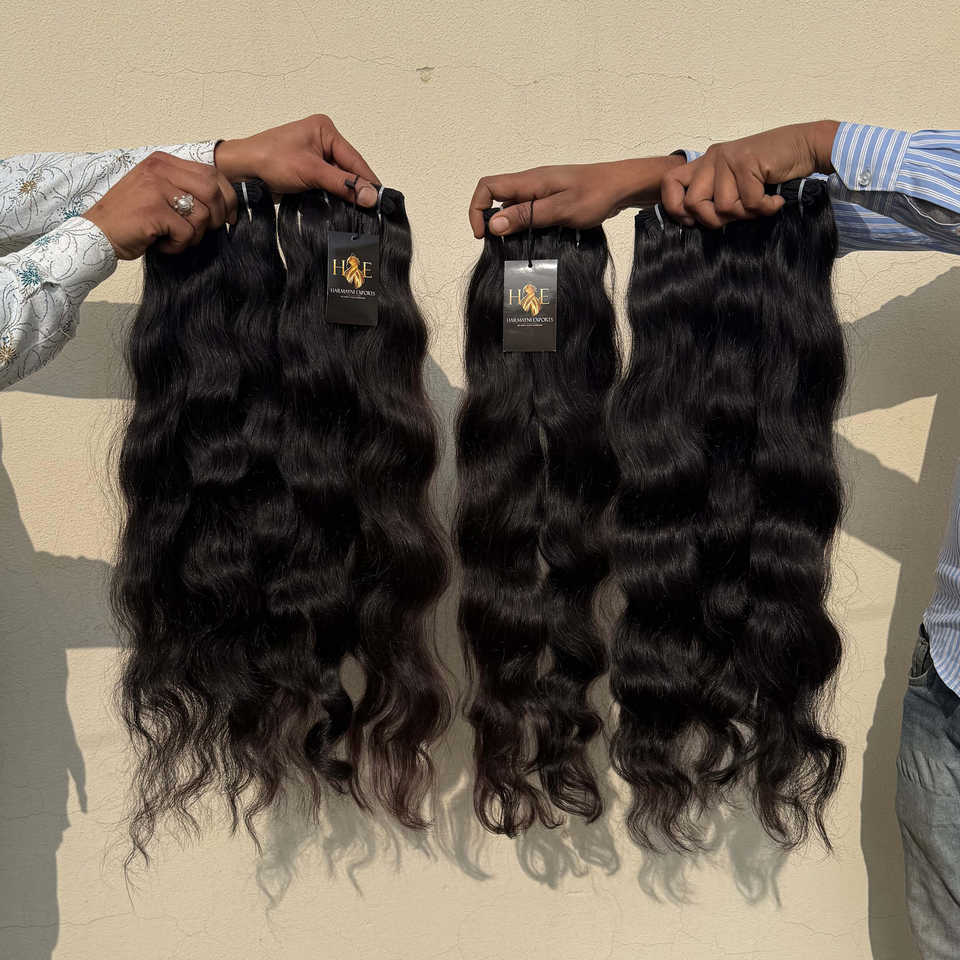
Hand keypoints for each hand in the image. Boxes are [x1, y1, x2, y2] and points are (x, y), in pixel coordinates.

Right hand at [82, 151, 237, 259]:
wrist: (97, 233)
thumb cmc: (131, 218)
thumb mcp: (158, 192)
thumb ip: (185, 189)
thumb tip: (226, 203)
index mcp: (163, 162)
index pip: (211, 173)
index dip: (228, 197)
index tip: (230, 217)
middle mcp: (159, 170)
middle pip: (212, 191)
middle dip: (219, 217)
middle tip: (208, 232)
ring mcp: (155, 188)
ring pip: (202, 215)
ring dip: (194, 235)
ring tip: (174, 238)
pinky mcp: (153, 210)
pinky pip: (186, 232)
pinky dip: (179, 245)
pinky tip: (162, 244)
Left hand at [213, 114, 379, 205]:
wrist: (241, 171)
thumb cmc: (271, 161)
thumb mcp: (311, 171)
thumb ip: (343, 184)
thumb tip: (371, 197)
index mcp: (325, 130)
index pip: (354, 159)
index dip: (369, 181)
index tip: (383, 201)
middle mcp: (323, 140)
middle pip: (349, 169)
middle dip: (358, 189)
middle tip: (373, 212)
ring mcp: (315, 157)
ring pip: (340, 179)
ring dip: (347, 195)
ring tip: (361, 214)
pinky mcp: (308, 172)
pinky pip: (329, 185)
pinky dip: (335, 196)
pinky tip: (344, 209)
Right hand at [468, 156, 684, 237]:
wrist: (624, 185)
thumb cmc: (597, 194)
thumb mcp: (560, 209)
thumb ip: (528, 216)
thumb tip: (495, 225)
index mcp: (529, 181)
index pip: (487, 187)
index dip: (477, 209)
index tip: (484, 235)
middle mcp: (531, 183)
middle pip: (497, 199)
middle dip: (495, 223)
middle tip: (505, 247)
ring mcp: (542, 191)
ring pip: (515, 207)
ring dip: (514, 227)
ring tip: (525, 247)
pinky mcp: (553, 198)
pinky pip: (531, 211)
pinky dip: (529, 226)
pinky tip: (542, 240)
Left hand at [660, 120, 839, 227]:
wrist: (806, 146)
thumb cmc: (771, 172)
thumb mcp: (735, 183)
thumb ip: (714, 196)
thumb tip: (693, 224)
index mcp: (704, 163)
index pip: (669, 183)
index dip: (676, 207)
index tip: (694, 220)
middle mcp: (712, 157)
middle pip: (693, 204)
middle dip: (715, 220)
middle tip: (738, 214)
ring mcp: (728, 158)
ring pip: (722, 207)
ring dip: (745, 214)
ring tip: (760, 204)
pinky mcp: (746, 162)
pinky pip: (748, 203)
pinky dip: (765, 209)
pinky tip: (775, 201)